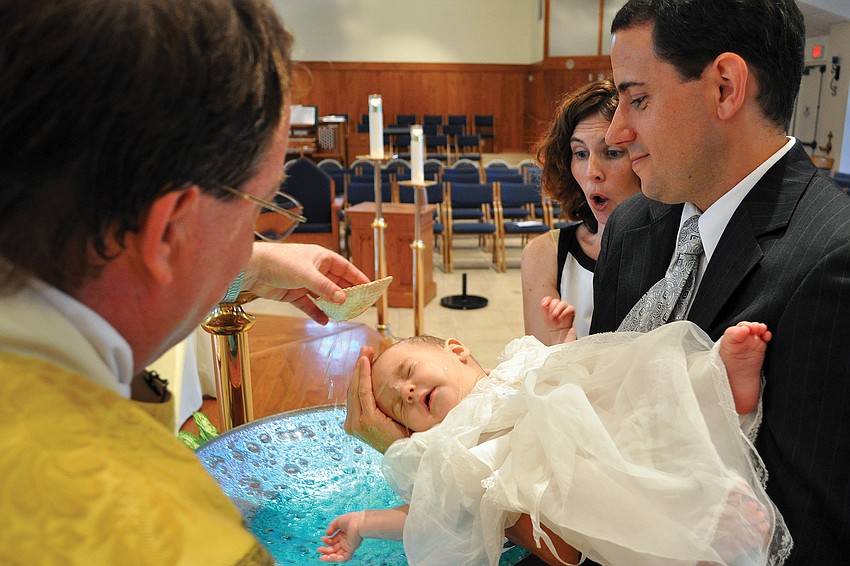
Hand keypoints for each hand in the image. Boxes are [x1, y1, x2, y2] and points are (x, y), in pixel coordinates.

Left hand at [243, 242, 369, 323]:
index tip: (370, 287)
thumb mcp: (307, 275)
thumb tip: (343, 299)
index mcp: (321, 258)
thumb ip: (326, 288)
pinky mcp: (293, 293)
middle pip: (336, 283)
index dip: (358, 278)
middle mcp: (315, 269)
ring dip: (332, 305)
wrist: (253, 269)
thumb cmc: (279, 262)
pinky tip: (324, 320)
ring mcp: (304, 282)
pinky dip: (316, 312)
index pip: (345, 268)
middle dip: (347, 295)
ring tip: (344, 315)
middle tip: (359, 305)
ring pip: (323, 296)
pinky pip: (309, 305)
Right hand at [317, 511, 365, 561]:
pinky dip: (335, 559)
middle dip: (326, 550)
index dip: (327, 541)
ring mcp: (348, 546)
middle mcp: (345, 541)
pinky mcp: (350, 550)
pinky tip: (328, 557)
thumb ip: (331, 527)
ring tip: (321, 557)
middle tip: (319, 549)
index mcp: (343, 534)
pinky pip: (343, 557)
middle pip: (334, 548)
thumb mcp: (338, 521)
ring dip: (329, 556)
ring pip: (337, 555)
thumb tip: (327, 534)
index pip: (333, 540)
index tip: (323, 538)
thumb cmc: (351, 520)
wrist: (359, 522)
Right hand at [344, 346, 408, 452]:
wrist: (408, 453)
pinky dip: (363, 376)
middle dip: (358, 367)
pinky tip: (366, 363)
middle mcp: (351, 424)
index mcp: (355, 423)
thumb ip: (378, 407)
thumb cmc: (401, 437)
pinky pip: (363, 393)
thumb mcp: (386, 418)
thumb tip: (383, 388)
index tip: (364, 358)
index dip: (358, 375)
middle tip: (365, 350)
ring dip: (360, 368)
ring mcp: (357, 423)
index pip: (354, 395)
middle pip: (353, 389)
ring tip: (366, 352)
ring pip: (356, 388)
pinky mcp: (366, 421)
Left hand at [540, 296, 576, 343]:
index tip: (544, 304)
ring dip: (558, 308)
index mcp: (551, 307)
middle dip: (552, 306)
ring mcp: (565, 309)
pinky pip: (570, 308)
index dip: (546, 300)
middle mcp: (558, 307)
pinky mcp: (571, 312)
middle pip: (556, 301)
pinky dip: (565, 311)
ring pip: (563, 303)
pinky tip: (561, 317)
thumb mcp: (547, 319)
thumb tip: (543, 304)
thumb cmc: (554, 327)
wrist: (561, 335)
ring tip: (555, 315)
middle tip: (551, 313)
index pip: (549, 299)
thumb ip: (545, 311)